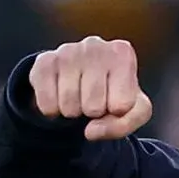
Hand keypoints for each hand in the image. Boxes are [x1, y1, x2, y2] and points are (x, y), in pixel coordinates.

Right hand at [29, 36, 153, 140]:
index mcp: (122, 54)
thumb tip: (90, 132)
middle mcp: (94, 45)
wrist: (83, 75)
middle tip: (93, 99)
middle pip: (93, 107)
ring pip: (69, 106)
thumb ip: (125, 124)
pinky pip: (47, 104)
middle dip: (93, 112)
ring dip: (74, 112)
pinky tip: (60, 96)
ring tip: (79, 96)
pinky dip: (53, 110)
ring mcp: (67, 51)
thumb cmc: (115, 91)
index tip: (115, 98)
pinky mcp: (44, 62)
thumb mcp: (134, 110)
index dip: (117, 111)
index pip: (122, 106)